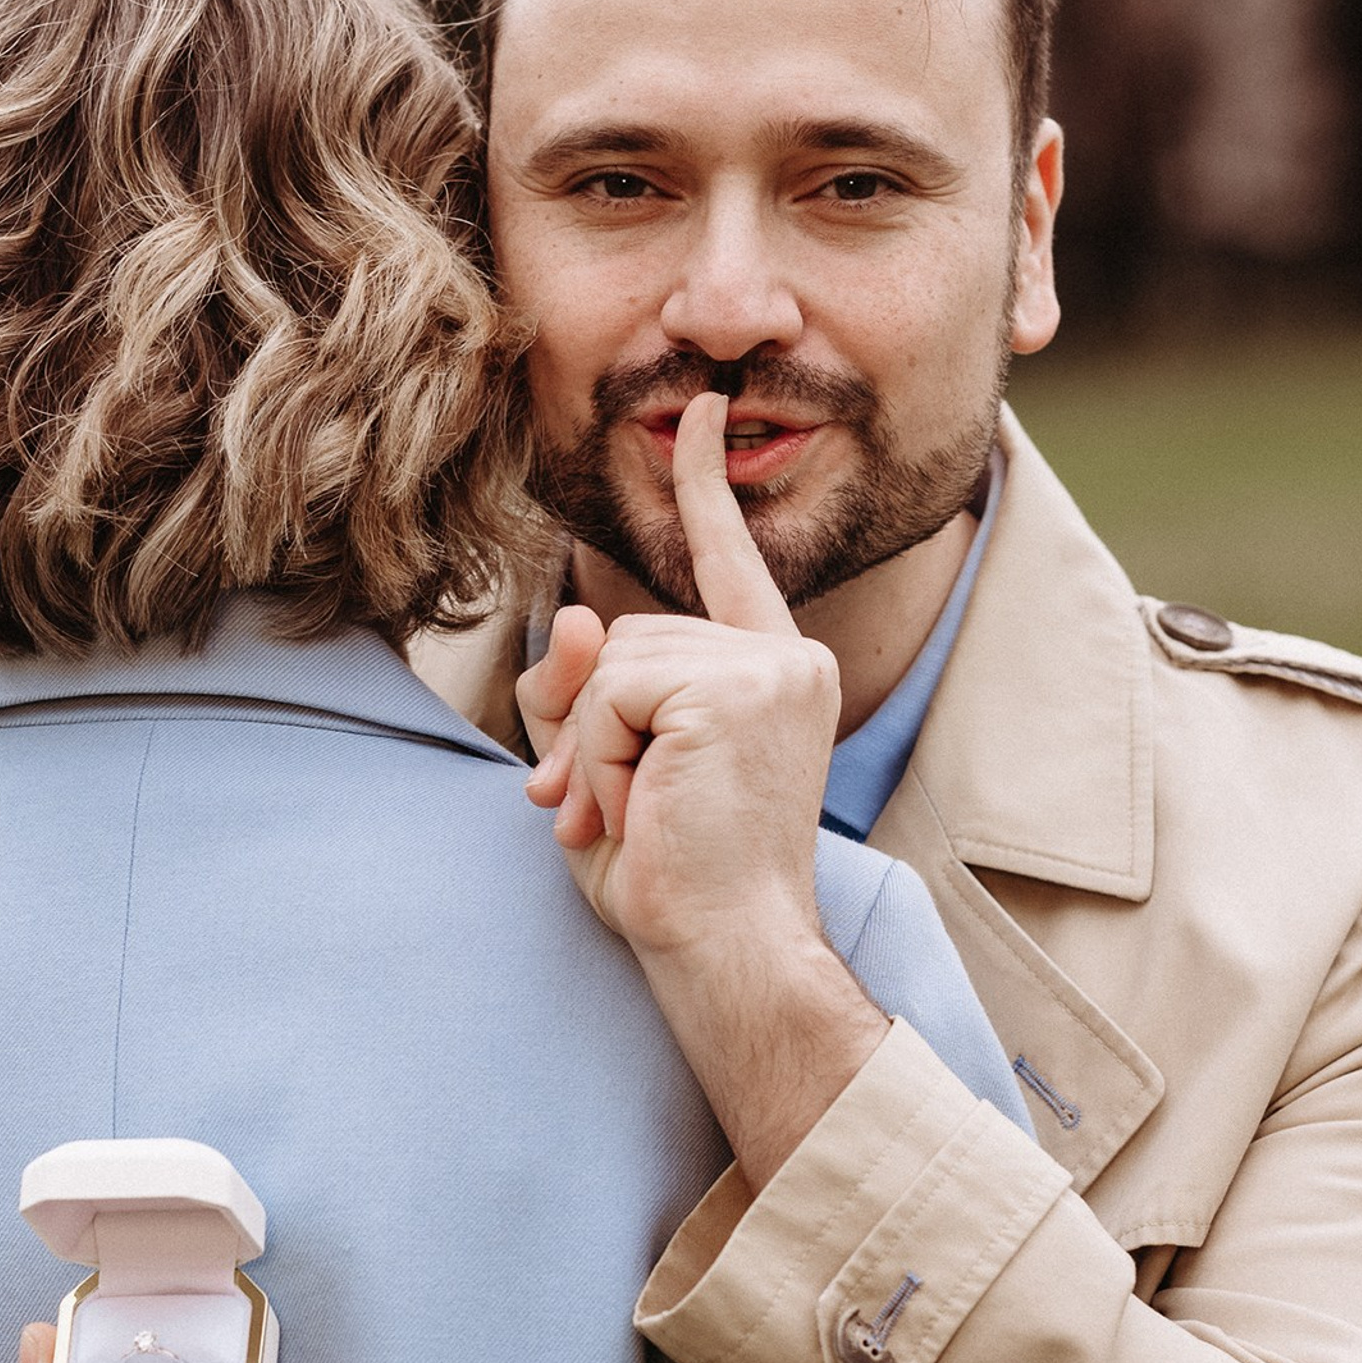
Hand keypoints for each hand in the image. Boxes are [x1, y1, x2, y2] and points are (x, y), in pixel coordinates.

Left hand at [522, 392, 843, 955]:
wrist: (727, 948)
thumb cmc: (674, 878)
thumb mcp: (607, 765)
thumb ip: (583, 689)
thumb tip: (576, 614)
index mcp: (772, 675)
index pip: (730, 563)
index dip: (705, 489)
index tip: (695, 414)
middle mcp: (785, 660)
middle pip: (629, 633)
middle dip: (591, 724)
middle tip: (606, 812)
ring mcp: (768, 670)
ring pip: (614, 660)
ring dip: (593, 749)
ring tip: (632, 815)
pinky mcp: (737, 689)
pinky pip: (614, 690)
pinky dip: (598, 755)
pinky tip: (637, 805)